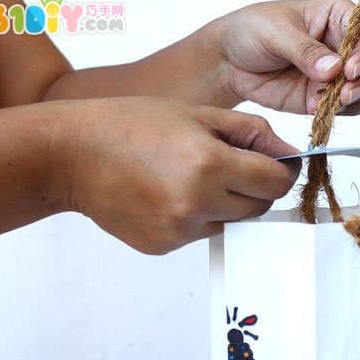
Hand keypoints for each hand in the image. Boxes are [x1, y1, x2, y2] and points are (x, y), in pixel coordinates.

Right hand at [55, 97, 299, 253]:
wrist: (71, 155)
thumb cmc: (131, 124)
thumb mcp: (198, 114)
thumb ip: (252, 133)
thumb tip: (288, 154)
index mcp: (209, 165)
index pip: (277, 183)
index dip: (283, 172)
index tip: (277, 164)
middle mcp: (196, 204)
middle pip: (260, 208)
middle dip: (257, 187)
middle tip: (233, 166)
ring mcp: (178, 230)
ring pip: (232, 223)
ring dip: (228, 203)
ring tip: (193, 176)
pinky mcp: (163, 245)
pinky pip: (202, 233)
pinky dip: (199, 216)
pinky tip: (170, 192)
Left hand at [215, 0, 359, 114]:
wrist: (229, 62)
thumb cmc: (251, 31)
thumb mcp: (275, 33)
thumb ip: (305, 51)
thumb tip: (333, 69)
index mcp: (337, 16)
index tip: (350, 68)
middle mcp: (345, 44)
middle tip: (348, 92)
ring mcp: (339, 73)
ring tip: (339, 103)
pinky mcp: (327, 97)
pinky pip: (351, 108)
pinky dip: (346, 112)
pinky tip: (326, 110)